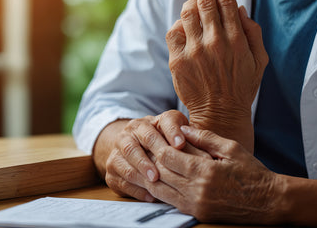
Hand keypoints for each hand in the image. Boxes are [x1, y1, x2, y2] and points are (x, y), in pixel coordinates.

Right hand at [94, 110, 210, 201]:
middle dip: (151, 155)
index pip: (163, 122)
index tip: (181, 144)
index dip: (172, 132)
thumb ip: (189, 138)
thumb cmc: (162, 143)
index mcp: (149, 122)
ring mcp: (118, 150)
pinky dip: (136, 189)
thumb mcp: (177, 135)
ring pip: (127, 162)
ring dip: (140, 171)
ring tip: (154, 181)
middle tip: (162, 168)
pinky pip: (121, 180)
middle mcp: (131, 132)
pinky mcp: (112, 170)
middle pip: (140, 142)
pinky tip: (150, 194)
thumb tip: (204, 150)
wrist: (132, 147)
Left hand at [145, 125, 279, 224]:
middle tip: (146, 148)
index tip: (154, 137)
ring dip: (152, 177)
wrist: (269, 201)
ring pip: (161, 190)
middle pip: (161, 173)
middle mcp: (197, 190)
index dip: (158, 146)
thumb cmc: (252, 172)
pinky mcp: (198, 213)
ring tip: (147, 164)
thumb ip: (205, 137)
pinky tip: (160, 180)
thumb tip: (183, 128)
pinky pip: (171, 202)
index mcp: (205, 171)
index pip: (168, 157)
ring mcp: (196, 205)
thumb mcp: (231, 148)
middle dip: (151, 160)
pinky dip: (162, 191)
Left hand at [165, 0, 267, 150]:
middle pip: (204, 3)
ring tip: (193, 5)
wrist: (220, 114)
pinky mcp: (177, 62)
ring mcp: (193, 52)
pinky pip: (173, 33)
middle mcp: (214, 43)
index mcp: (236, 40)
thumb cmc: (241, 87)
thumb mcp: (259, 61)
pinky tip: (184, 28)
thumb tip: (240, 10)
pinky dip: (178, 25)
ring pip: (186, 14)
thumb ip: (253, 33)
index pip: (226, 3)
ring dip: (190, 5)